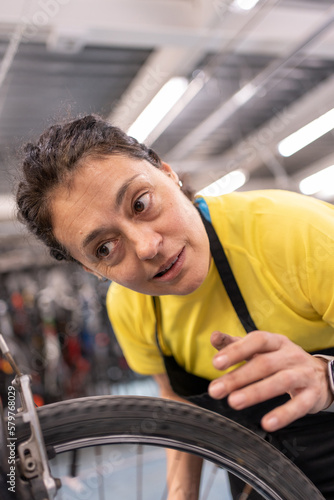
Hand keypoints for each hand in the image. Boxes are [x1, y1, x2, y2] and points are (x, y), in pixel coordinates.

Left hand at [208, 330, 332, 431]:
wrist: (320, 375)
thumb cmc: (281, 360)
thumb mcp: (261, 350)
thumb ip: (235, 344)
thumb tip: (214, 336)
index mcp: (276, 341)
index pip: (256, 340)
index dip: (236, 350)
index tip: (216, 363)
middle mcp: (290, 355)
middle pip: (264, 364)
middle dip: (238, 377)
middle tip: (215, 390)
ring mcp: (303, 374)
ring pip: (280, 382)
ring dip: (255, 393)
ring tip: (234, 402)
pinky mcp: (311, 395)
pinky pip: (299, 405)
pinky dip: (283, 414)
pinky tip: (267, 423)